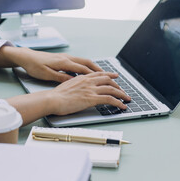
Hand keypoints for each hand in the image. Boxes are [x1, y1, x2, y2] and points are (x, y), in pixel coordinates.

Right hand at [6, 71, 130, 125]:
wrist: (52, 100)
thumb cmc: (56, 96)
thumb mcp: (66, 86)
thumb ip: (75, 85)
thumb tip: (78, 89)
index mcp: (81, 77)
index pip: (99, 74)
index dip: (109, 75)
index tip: (114, 76)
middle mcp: (88, 81)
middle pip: (108, 80)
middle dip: (117, 85)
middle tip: (122, 90)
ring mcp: (90, 89)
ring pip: (111, 89)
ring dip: (121, 94)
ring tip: (126, 98)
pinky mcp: (92, 98)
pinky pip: (110, 99)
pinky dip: (118, 102)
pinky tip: (122, 106)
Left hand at [12, 47, 102, 81]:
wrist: (26, 57)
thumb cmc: (35, 66)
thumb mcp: (47, 74)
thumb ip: (61, 77)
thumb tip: (73, 81)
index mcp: (64, 62)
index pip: (83, 69)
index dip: (95, 75)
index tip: (105, 80)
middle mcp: (66, 58)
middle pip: (87, 63)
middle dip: (99, 69)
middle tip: (110, 75)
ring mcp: (65, 57)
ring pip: (83, 61)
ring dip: (93, 67)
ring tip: (102, 73)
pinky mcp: (62, 58)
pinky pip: (78, 62)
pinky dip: (86, 66)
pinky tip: (87, 71)